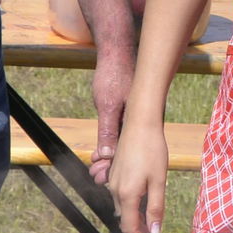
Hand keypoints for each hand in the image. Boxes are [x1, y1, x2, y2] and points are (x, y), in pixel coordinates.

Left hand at [86, 45, 132, 186]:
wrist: (116, 54)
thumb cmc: (113, 76)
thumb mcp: (108, 104)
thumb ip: (108, 130)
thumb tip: (107, 155)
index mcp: (136, 121)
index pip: (127, 152)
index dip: (115, 168)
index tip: (101, 177)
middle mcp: (136, 123)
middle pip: (125, 152)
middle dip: (111, 166)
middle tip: (96, 176)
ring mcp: (132, 119)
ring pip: (121, 146)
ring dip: (108, 157)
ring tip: (95, 167)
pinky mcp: (127, 115)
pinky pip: (120, 136)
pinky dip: (110, 145)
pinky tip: (100, 154)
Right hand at [109, 121, 171, 232]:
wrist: (140, 123)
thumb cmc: (152, 150)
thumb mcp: (158, 181)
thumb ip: (155, 208)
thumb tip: (154, 232)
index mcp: (127, 195)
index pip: (131, 229)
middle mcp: (115, 191)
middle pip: (127, 221)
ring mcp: (113, 182)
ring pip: (124, 210)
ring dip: (137, 221)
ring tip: (152, 228)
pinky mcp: (115, 173)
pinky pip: (122, 198)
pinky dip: (133, 208)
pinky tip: (144, 206)